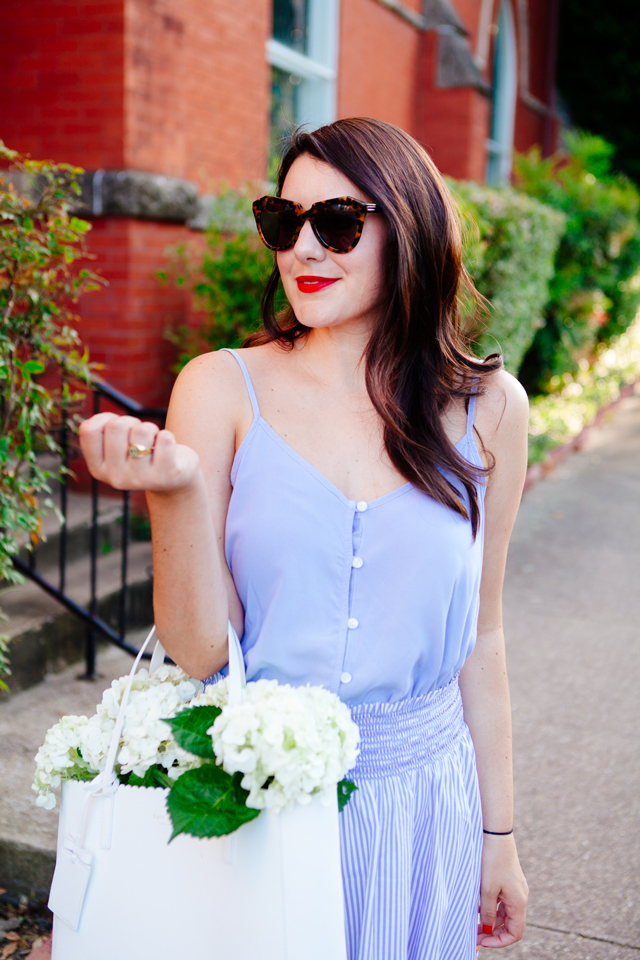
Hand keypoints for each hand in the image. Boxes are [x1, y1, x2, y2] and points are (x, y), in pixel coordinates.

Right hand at [78, 413, 200, 492]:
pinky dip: (168, 436)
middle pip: (116, 426)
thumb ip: (102, 431)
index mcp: (98, 469)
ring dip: (150, 428)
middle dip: (131, 422)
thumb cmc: (139, 452)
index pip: (89, 430)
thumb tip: (102, 420)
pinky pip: (165, 439)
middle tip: (139, 435)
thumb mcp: (115, 446)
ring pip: (142, 431)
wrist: (172, 478)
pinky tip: (167, 449)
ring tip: (153, 441)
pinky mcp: (165, 476)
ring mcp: (141, 479)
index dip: (105, 418)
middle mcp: (116, 477)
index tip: (117, 425)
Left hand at [477, 833, 527, 948]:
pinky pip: (502, 902)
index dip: (500, 941)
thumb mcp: (487, 889)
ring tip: (473, 923)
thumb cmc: (492, 861)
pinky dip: (491, 908)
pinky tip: (477, 907)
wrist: (496, 834)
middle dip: (493, 932)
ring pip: (505, 914)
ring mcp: (515, 889)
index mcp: (519, 902)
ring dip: (491, 921)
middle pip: (509, 925)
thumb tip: (488, 929)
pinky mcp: (509, 881)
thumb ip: (488, 912)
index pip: (515, 933)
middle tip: (474, 935)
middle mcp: (520, 897)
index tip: (483, 941)